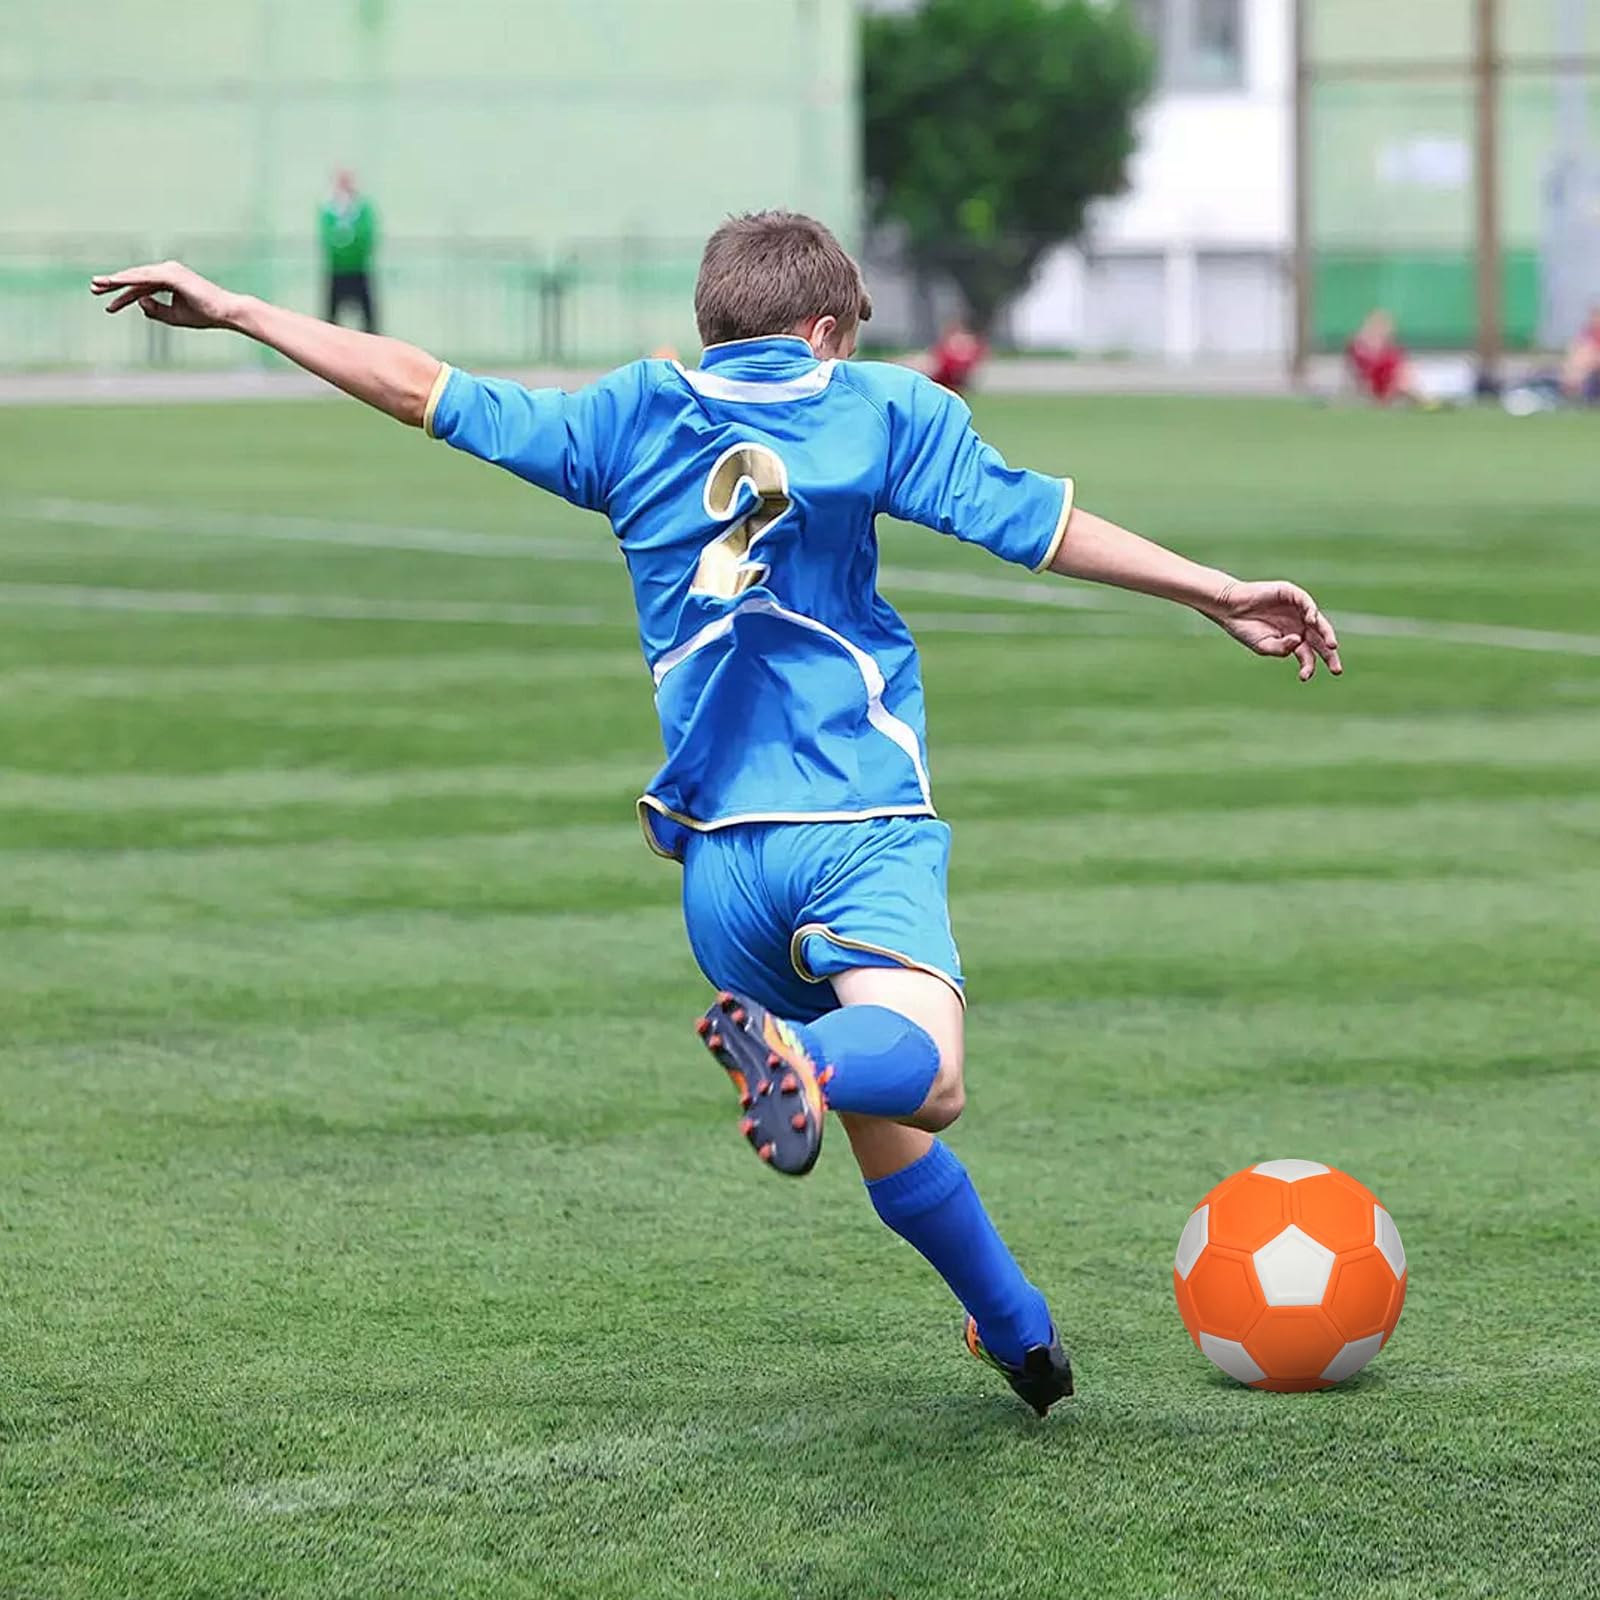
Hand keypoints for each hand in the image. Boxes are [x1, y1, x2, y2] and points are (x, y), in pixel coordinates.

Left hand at [90, 261, 240, 329]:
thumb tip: (139, 302)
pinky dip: (129, 280)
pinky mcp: (171, 275)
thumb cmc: (205, 315)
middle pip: (135, 278)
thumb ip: (155, 310)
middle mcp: (167, 271)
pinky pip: (145, 277)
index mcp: (169, 280)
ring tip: (99, 285)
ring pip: (137, 276)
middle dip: (114, 283)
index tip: (109, 308)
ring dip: (117, 280)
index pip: (141, 287)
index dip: (124, 298)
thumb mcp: (174, 316)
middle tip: (93, 288)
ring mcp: (169, 270)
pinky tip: (115, 283)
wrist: (226, 313)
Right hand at [1202, 579, 1342, 681]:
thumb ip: (1281, 648)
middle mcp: (1299, 625)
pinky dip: (1311, 611)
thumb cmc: (1246, 628)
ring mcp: (1297, 610)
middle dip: (1329, 655)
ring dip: (1327, 634)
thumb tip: (1299, 641)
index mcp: (1293, 639)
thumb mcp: (1263, 646)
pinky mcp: (1291, 594)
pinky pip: (1306, 602)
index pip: (1308, 654)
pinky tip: (1311, 622)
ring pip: (1318, 622)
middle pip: (1320, 640)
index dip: (1309, 666)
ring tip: (1331, 647)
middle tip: (1336, 670)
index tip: (1304, 677)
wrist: (1230, 608)